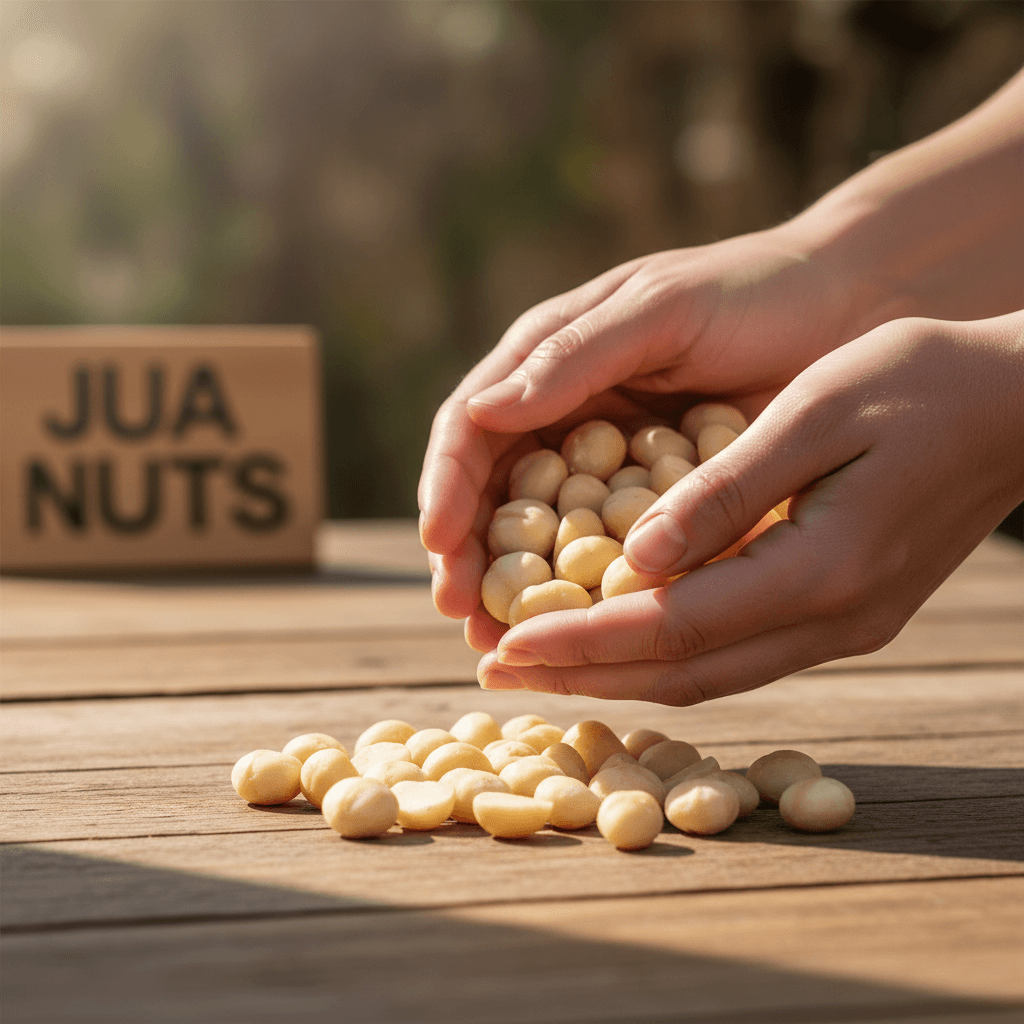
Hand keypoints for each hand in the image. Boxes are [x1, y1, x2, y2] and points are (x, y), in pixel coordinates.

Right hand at [418, 223, 889, 622]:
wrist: (847, 308)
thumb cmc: (750, 291)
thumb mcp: (659, 310)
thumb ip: (574, 356)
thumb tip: (480, 412)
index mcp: (549, 363)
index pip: (471, 429)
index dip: (447, 488)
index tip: (441, 548)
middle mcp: (566, 418)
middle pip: (494, 495)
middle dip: (471, 557)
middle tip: (465, 618)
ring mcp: (610, 465)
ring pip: (545, 534)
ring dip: (520, 589)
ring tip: (505, 644)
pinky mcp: (660, 502)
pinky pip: (613, 553)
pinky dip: (592, 593)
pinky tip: (587, 633)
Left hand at [477, 311, 1023, 703]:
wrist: (1020, 406)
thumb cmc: (922, 383)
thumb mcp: (818, 411)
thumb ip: (726, 489)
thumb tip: (637, 557)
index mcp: (820, 568)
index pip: (670, 625)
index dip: (580, 641)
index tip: (503, 645)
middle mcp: (832, 619)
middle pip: (682, 672)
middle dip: (583, 675)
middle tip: (496, 671)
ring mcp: (845, 627)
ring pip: (709, 675)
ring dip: (620, 674)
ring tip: (542, 665)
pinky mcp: (848, 614)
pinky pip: (738, 653)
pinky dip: (670, 654)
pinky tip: (623, 637)